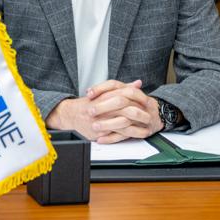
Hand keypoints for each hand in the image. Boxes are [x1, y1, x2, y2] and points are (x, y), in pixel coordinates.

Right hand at [47, 80, 161, 142]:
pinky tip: (136, 135)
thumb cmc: (88, 104)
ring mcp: (100, 120)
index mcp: (105, 96)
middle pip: (125, 109)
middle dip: (140, 114)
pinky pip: (116, 135)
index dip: (139, 99)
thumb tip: (137, 83)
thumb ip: (122, 88)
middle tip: (149, 117)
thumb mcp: (104, 92)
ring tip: (146, 127)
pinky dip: (128, 136)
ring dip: (136, 127)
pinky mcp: (98, 132)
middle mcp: (102, 107)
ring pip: (122, 123)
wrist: (70, 114)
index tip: (148, 103)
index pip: (125, 95)